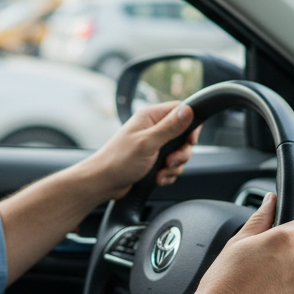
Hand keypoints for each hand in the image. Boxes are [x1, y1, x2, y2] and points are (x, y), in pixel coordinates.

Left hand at [79, 101, 199, 200]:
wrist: (103, 183)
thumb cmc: (118, 160)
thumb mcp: (147, 143)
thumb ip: (170, 127)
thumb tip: (189, 110)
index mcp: (150, 116)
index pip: (181, 110)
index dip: (190, 125)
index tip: (190, 141)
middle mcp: (153, 128)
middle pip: (184, 135)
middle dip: (182, 152)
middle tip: (171, 161)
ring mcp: (154, 144)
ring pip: (179, 153)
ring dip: (174, 166)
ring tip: (161, 172)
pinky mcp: (153, 159)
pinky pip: (171, 166)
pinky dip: (167, 174)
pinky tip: (158, 178)